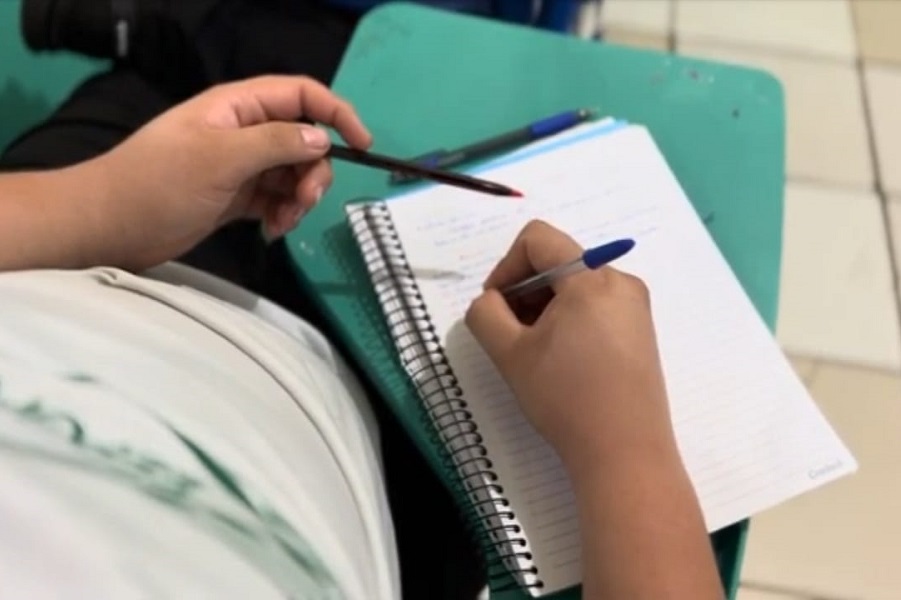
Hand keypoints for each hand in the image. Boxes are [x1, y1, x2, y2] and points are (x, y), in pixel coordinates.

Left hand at [91, 75, 370, 268]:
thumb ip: (275, 144)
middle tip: (304, 202)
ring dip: (299, 199)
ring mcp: (242, 166)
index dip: (336, 113)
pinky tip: (272, 231)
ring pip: (295, 174)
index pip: (301, 96)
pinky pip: (278, 200)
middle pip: (305, 141)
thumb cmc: (159, 183)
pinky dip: (283, 214)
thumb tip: (321, 141)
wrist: (111, 226)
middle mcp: (245, 132)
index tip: (362, 145)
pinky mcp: (238, 197)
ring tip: (282, 223)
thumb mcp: (220, 158)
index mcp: (239, 107)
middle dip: (314, 172)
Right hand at [465, 220, 678, 471]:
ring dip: (545, 307)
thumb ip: (485, 314)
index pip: (538, 239)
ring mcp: (636, 308)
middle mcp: (621, 282)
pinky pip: (597, 306)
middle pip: (559, 262)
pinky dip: (570, 319)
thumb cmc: (565, 398)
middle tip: (508, 332)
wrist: (625, 452)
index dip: (506, 266)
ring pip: (577, 286)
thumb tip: (490, 302)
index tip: (494, 305)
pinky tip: (560, 360)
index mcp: (592, 278)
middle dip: (525, 290)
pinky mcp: (641, 332)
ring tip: (533, 351)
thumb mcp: (510, 354)